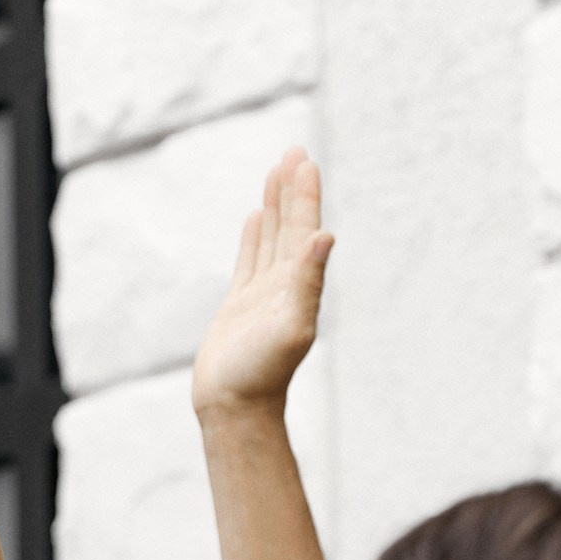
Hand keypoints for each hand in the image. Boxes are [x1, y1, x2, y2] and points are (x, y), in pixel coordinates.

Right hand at [191, 148, 334, 419]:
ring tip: (276, 172)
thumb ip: (308, 282)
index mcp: (299, 285)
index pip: (304, 229)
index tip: (303, 160)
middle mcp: (284, 286)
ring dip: (275, 206)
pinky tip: (255, 217)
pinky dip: (253, 237)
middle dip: (292, 190)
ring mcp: (262, 295)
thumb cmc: (261, 374)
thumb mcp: (290, 326)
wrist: (234, 409)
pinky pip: (248, 260)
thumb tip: (326, 236)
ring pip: (270, 239)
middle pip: (290, 227)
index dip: (305, 196)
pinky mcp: (239, 306)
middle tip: (294, 150)